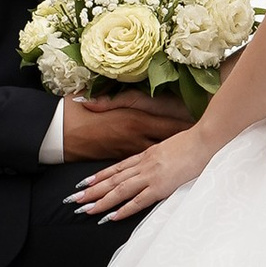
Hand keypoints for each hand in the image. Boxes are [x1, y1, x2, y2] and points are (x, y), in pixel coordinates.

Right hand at [60, 95, 192, 164]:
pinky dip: (152, 166)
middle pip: (168, 143)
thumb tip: (143, 97)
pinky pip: (140, 164)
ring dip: (171, 156)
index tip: (205, 127)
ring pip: (156, 156)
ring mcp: (130, 151)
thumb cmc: (81, 111)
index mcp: (137, 120)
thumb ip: (125, 99)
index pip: (171, 126)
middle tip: (204, 146)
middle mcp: (137, 138)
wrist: (60, 132)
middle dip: (184, 144)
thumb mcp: (107, 100)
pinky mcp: (120, 160)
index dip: (188, 128)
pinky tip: (162, 169)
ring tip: (189, 160)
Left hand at [72, 123, 215, 222]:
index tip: (84, 183)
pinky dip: (124, 209)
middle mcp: (144, 165)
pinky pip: (138, 200)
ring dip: (101, 201)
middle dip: (92, 191)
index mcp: (146, 155)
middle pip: (112, 180)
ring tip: (85, 210)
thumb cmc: (194, 143)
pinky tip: (111, 217)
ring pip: (119, 190)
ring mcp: (151, 175)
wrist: (206, 139)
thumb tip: (156, 162)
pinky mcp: (161, 186)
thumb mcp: (171, 147)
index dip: (99, 176)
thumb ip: (160, 156)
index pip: (117, 168)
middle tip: (73, 199)